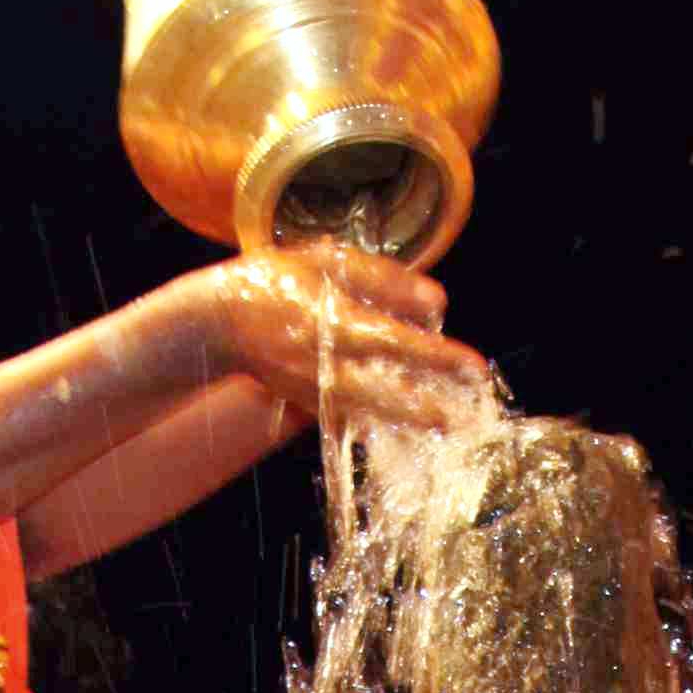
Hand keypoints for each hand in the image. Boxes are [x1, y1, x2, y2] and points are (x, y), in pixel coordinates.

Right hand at [199, 249, 489, 440]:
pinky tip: (416, 429)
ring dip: (411, 423)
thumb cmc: (278, 281)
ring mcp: (313, 393)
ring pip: (370, 415)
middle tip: (464, 417)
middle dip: (424, 408)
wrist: (220, 321)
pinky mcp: (309, 408)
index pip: (392, 341)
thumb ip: (382, 279)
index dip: (434, 355)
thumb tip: (438, 299)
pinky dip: (385, 426)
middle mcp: (321, 364)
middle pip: (382, 394)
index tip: (472, 365)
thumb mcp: (327, 263)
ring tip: (450, 426)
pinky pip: (354, 421)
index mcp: (328, 321)